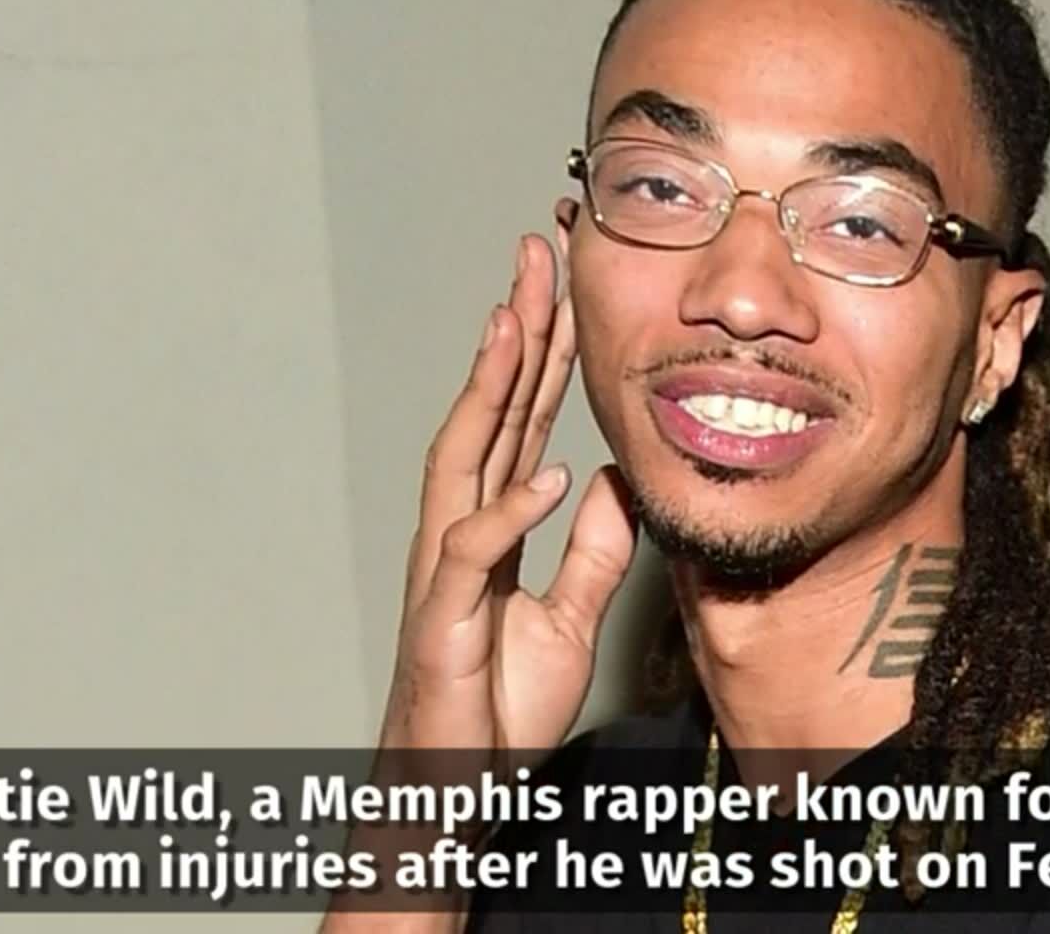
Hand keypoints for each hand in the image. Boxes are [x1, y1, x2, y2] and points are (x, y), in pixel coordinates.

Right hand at [381, 211, 636, 763]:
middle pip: (487, 415)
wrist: (453, 789)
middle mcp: (460, 533)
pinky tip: (543, 470)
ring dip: (491, 390)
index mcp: (491, 528)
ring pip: (462, 460)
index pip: (519, 422)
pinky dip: (507, 511)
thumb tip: (609, 485)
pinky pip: (470, 553)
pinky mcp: (440, 621)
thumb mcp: (566, 622)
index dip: (543, 355)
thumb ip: (589, 554)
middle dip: (513, 336)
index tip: (566, 288)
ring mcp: (444, 572)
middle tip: (534, 259)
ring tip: (516, 321)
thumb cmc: (495, 708)